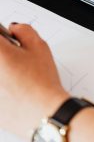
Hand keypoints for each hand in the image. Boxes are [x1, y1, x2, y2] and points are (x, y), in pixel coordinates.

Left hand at [0, 24, 68, 139]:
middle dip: (4, 55)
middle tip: (14, 59)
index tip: (9, 41)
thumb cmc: (41, 82)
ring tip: (14, 77)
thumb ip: (23, 30)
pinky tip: (11, 90)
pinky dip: (2, 85)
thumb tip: (13, 29)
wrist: (42, 112)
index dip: (4, 38)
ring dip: (4, 70)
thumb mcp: (39, 47)